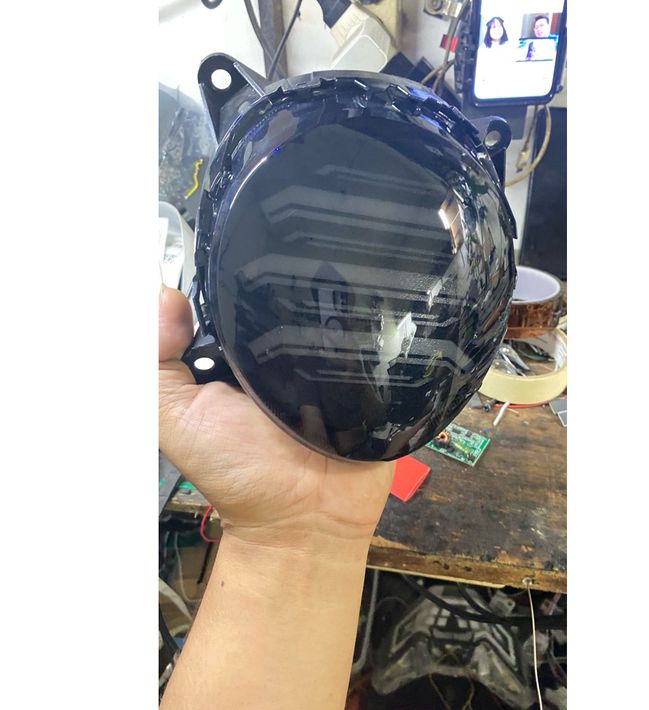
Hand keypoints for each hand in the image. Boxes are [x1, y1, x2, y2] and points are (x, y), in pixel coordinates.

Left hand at [159, 286, 393, 549]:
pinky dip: (369, 323)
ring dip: (331, 296)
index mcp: (235, 352)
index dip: (229, 273)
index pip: (232, 295)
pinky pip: (370, 337)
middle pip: (283, 294)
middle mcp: (281, 349)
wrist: (307, 519)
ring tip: (335, 276)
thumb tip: (165, 296)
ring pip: (329, 309)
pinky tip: (369, 306)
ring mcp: (327, 358)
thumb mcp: (177, 417)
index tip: (235, 253)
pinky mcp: (368, 371)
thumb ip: (156, 366)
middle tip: (293, 261)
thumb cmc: (238, 470)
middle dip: (285, 274)